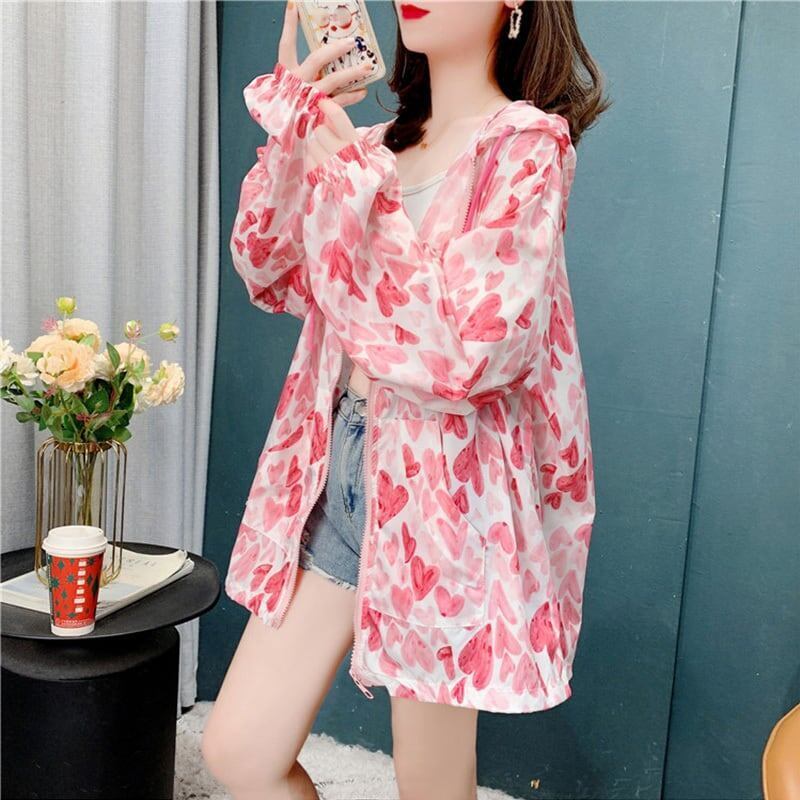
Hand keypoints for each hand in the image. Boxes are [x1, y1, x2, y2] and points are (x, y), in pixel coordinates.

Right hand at [276, 1, 368, 174]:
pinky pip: (339, 103)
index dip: (289, 25)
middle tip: (352, 41)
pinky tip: (363, 90)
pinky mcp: (318, 115)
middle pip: (316, 60)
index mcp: (284, 76)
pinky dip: (352, 96)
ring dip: (352, 72)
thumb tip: (331, 56)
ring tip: (368, 66)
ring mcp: (307, 101)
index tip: (294, 5)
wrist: (287, 145)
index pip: (285, 45)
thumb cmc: (292, 112)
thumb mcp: (292, 89)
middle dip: (336, 48)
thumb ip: (306, 74)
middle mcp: (295, 86)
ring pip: (333, 81)